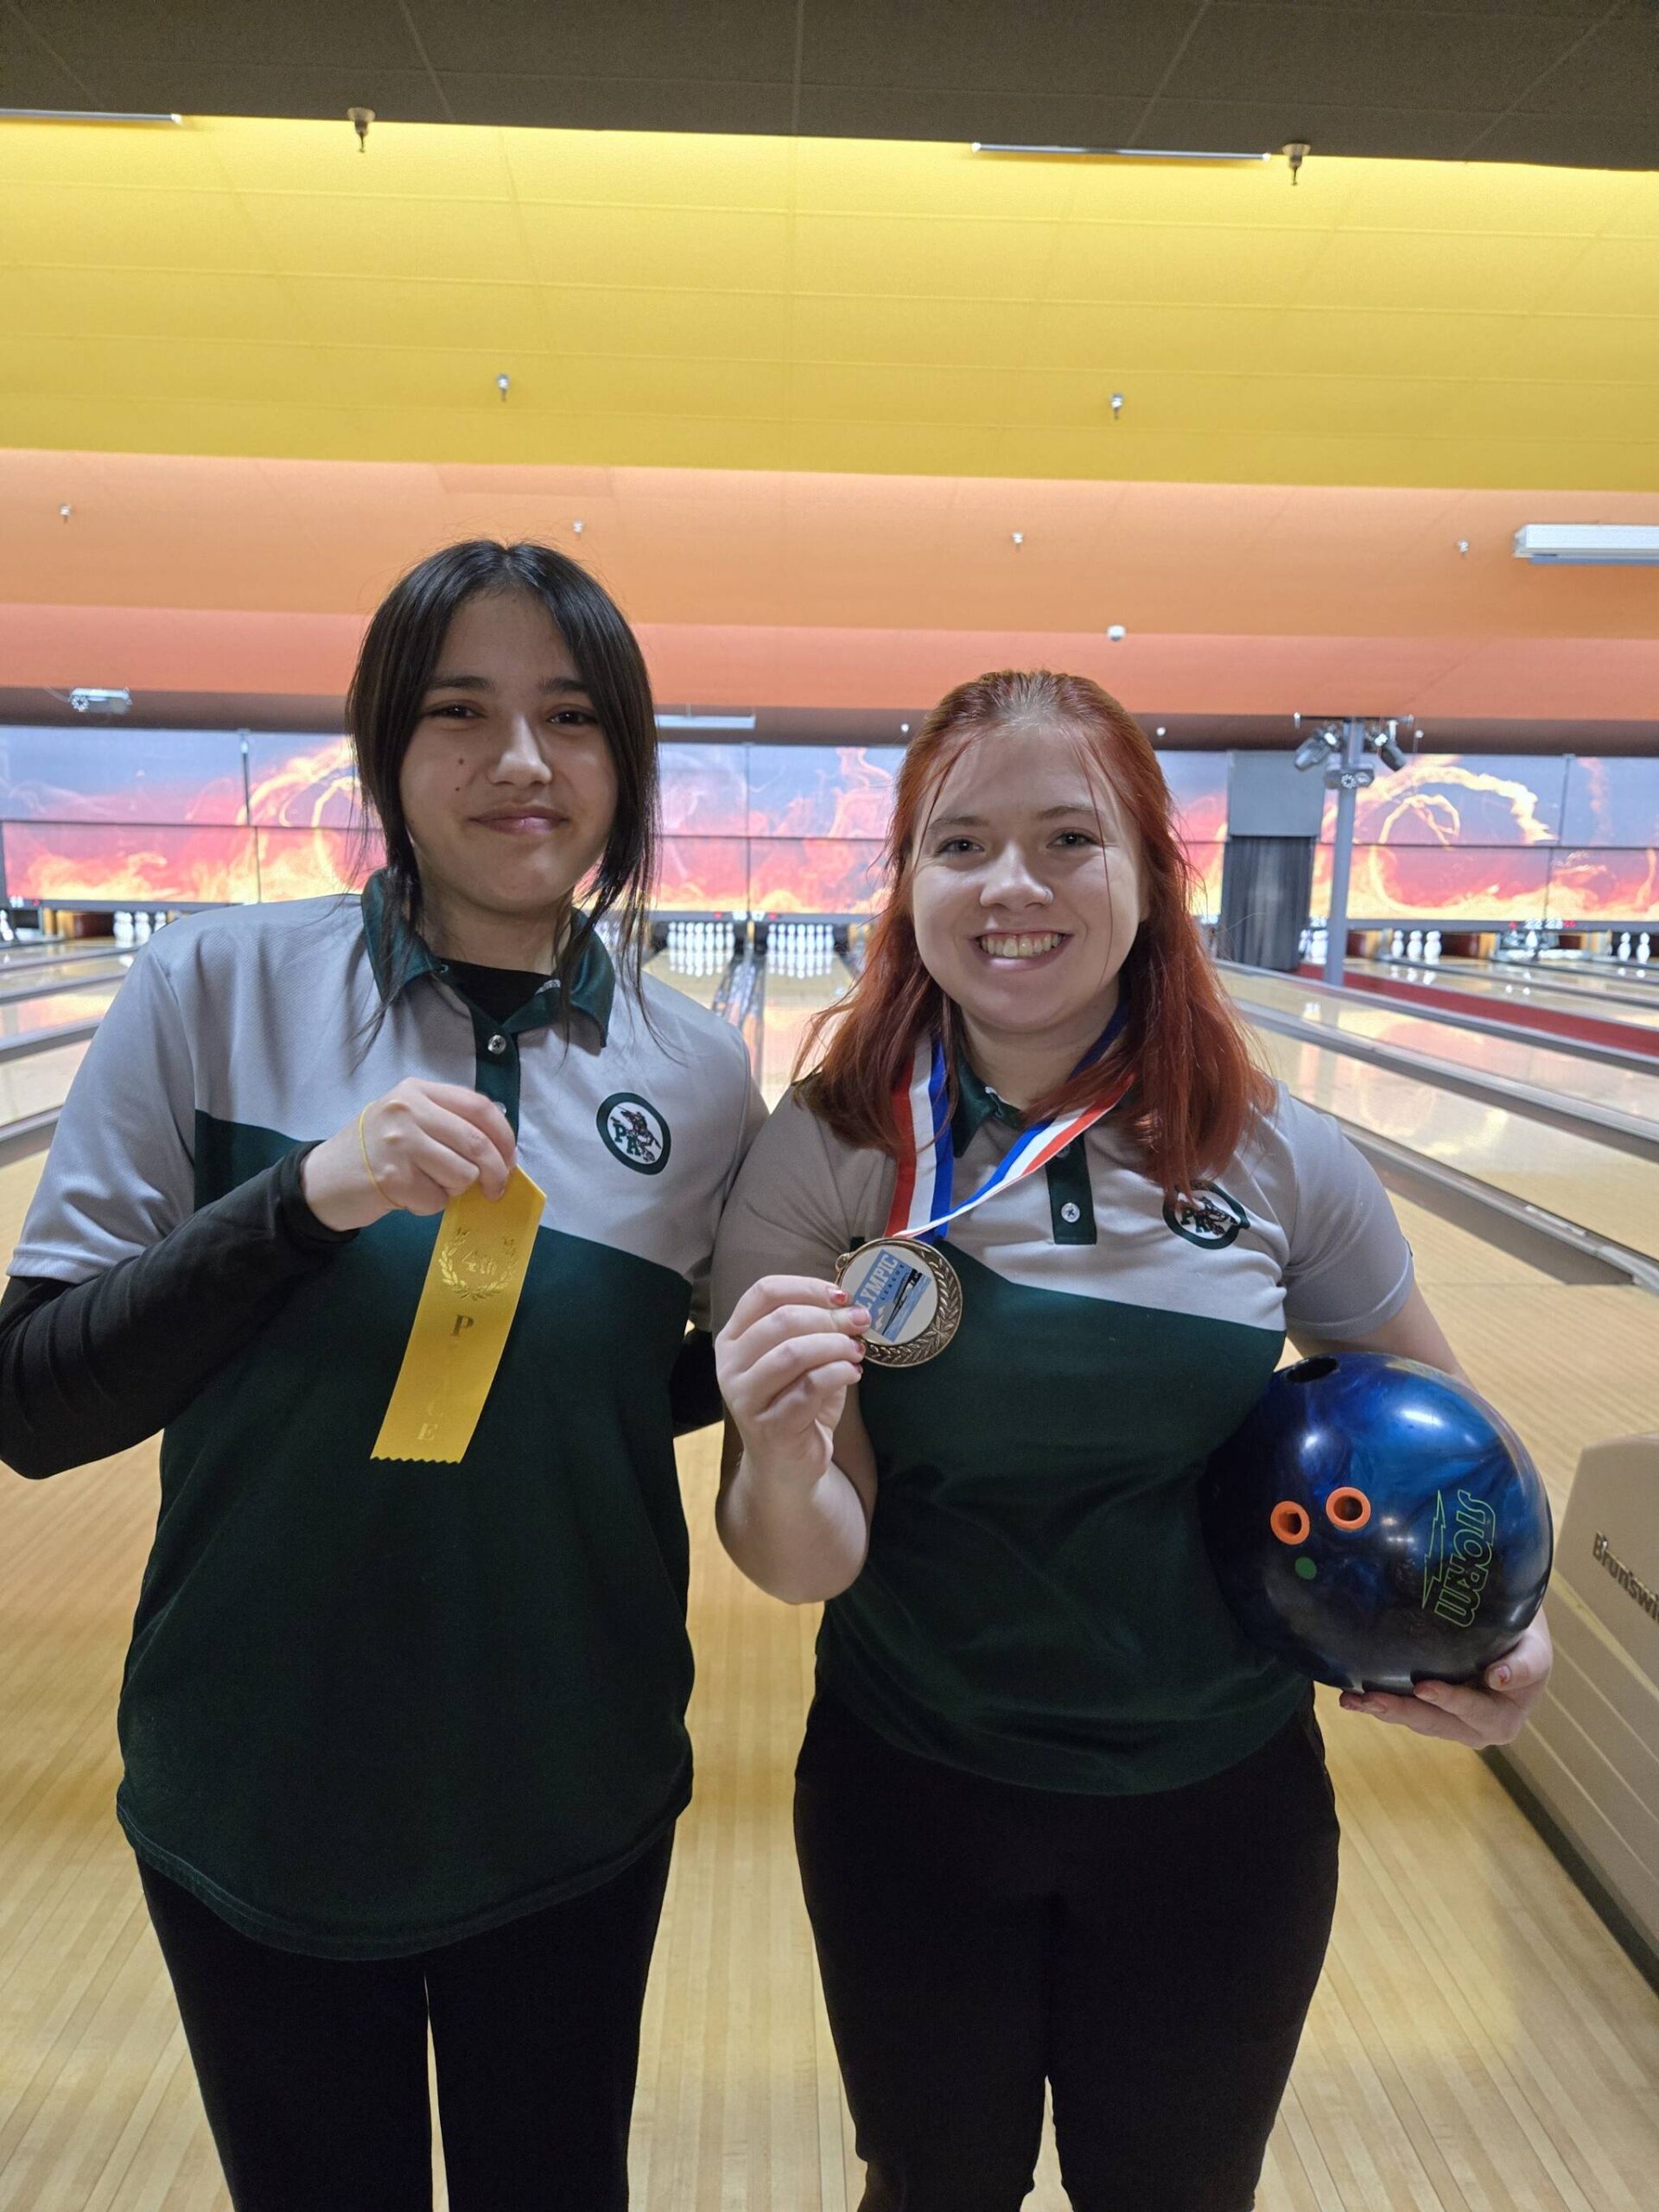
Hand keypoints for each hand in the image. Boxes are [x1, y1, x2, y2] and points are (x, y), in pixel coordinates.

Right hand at [301, 1080, 516, 1230]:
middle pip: (477, 1143)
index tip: (511, 1158)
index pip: (479, 1106)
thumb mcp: (408, 1120)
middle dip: (497, 1172)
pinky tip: (409, 1195)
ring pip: (463, 1174)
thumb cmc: (374, 1151)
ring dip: (456, 1190)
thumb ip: (447, 1123)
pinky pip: (439, 1199)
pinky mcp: (394, 1178)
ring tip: (429, 1184)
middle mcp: (407, 1109)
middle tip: (496, 1190)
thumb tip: (502, 1150)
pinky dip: (432, 1205)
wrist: (322, 1180)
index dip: (504, 1136)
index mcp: (416, 1090)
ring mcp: (399, 1143)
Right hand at [715, 1275, 869, 1490]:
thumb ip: (817, 1331)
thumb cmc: (795, 1404)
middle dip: (829, 1316)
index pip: (763, 1293)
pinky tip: (853, 1374)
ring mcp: (746, 1397)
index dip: (806, 1287)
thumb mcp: (802, 1360)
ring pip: (793, 1352)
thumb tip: (852, 1307)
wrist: (786, 1467)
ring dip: (835, 1344)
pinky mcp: (770, 1425)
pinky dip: (838, 1372)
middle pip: (781, 1320)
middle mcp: (730, 1365)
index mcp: (734, 1339)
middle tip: (860, 1321)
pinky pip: (809, 1386)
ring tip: (857, 1350)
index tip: (842, 1295)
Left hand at [1339, 1609, 1552, 1747]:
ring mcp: (1451, 1724)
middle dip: (1401, 1711)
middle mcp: (1475, 1730)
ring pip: (1415, 1720)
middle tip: (1370, 1699)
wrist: (1515, 1641)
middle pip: (1436, 1722)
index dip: (1449, 1701)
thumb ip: (1522, 1665)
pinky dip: (1380, 1704)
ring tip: (1352, 1700)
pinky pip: (1406, 1710)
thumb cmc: (1527, 1644)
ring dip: (1382, 1710)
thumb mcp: (1535, 1652)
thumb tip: (1497, 1677)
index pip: (1473, 1711)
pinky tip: (1353, 1697)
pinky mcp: (1431, 1712)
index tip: (1423, 1687)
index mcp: (1503, 1719)